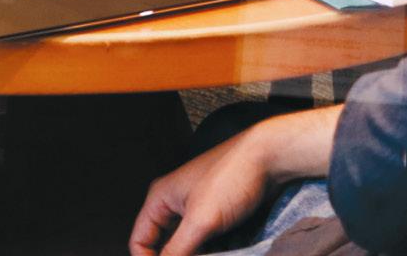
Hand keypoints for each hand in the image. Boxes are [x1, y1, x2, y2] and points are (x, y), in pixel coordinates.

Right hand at [129, 110, 336, 255]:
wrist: (267, 159)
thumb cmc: (231, 178)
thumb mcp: (201, 221)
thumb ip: (178, 249)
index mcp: (160, 199)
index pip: (139, 240)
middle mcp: (173, 204)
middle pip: (163, 244)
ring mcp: (195, 209)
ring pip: (186, 244)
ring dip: (198, 255)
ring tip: (216, 254)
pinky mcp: (215, 214)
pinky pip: (204, 240)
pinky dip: (212, 251)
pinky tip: (224, 252)